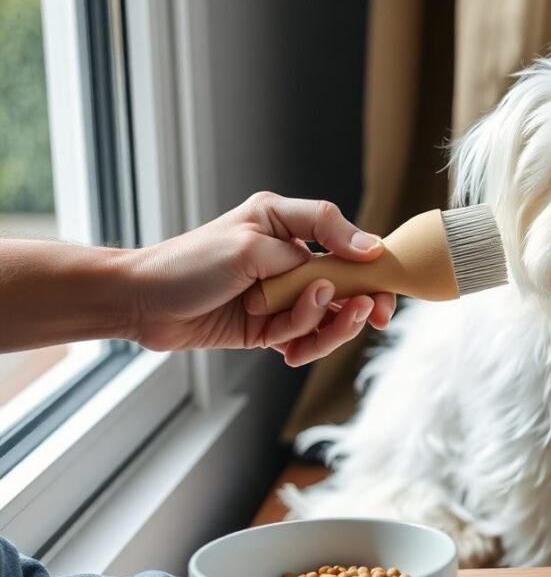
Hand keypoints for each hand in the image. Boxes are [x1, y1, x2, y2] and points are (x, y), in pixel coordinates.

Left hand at [128, 192, 396, 365]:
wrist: (143, 304)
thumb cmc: (190, 264)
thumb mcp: (253, 243)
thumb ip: (312, 249)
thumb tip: (369, 249)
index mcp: (287, 224)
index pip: (344, 237)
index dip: (369, 258)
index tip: (381, 275)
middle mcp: (290, 259)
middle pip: (347, 282)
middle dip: (361, 301)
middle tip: (371, 315)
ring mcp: (283, 295)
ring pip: (330, 315)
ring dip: (327, 325)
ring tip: (308, 325)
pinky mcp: (273, 327)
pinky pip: (307, 339)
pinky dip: (304, 346)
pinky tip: (289, 352)